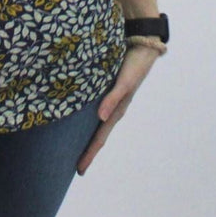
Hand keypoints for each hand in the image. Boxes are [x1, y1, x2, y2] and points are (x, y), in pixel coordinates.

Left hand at [76, 45, 159, 175]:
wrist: (143, 46)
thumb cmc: (134, 65)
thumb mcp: (124, 82)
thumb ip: (113, 98)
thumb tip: (101, 118)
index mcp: (117, 111)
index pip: (99, 138)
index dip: (89, 154)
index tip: (79, 170)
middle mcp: (113, 108)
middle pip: (96, 135)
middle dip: (86, 150)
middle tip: (72, 166)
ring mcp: (110, 100)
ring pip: (95, 124)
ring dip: (85, 136)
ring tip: (72, 146)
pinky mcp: (107, 89)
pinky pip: (94, 108)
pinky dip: (85, 118)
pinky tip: (76, 118)